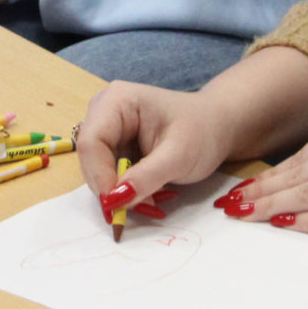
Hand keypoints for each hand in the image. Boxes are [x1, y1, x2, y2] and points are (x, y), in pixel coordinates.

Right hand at [77, 81, 244, 221]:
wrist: (218, 127)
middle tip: (142, 207)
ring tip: (153, 199)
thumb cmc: (203, 132)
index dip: (99, 176)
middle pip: (89, 158)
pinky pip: (108, 175)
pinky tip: (149, 193)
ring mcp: (107, 129)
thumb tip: (115, 200)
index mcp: (117, 101)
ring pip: (97, 171)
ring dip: (120, 192)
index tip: (117, 207)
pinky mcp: (113, 146)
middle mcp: (104, 111)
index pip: (91, 142)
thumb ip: (146, 177)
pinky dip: (125, 190)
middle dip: (111, 188)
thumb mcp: (179, 156)